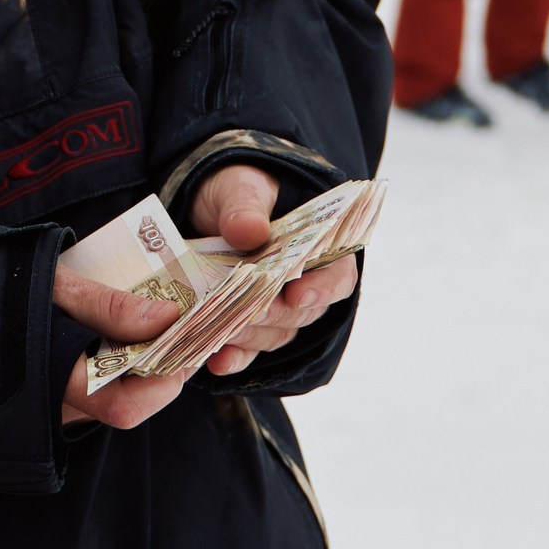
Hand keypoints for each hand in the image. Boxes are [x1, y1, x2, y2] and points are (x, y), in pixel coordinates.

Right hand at [54, 267, 195, 430]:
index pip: (124, 407)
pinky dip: (124, 362)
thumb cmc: (1, 287)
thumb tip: (168, 318)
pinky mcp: (57, 389)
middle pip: (129, 403)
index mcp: (53, 382)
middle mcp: (57, 404)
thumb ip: (108, 306)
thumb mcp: (56, 286)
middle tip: (182, 329)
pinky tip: (131, 330)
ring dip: (146, 365)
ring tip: (162, 323)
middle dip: (163, 369)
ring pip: (118, 396)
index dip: (164, 380)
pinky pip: (102, 386)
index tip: (187, 341)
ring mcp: (56, 401)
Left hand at [182, 165, 357, 378]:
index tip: (297, 294)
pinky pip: (247, 350)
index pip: (337, 275)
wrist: (210, 204)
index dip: (322, 289)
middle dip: (273, 312)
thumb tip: (249, 230)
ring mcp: (274, 308)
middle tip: (247, 311)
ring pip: (273, 333)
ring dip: (249, 334)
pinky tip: (216, 362)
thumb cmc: (238, 190)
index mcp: (317, 246)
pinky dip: (233, 358)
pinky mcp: (246, 325)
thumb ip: (246, 206)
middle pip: (300, 311)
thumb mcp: (240, 187)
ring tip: (221, 330)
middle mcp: (302, 284)